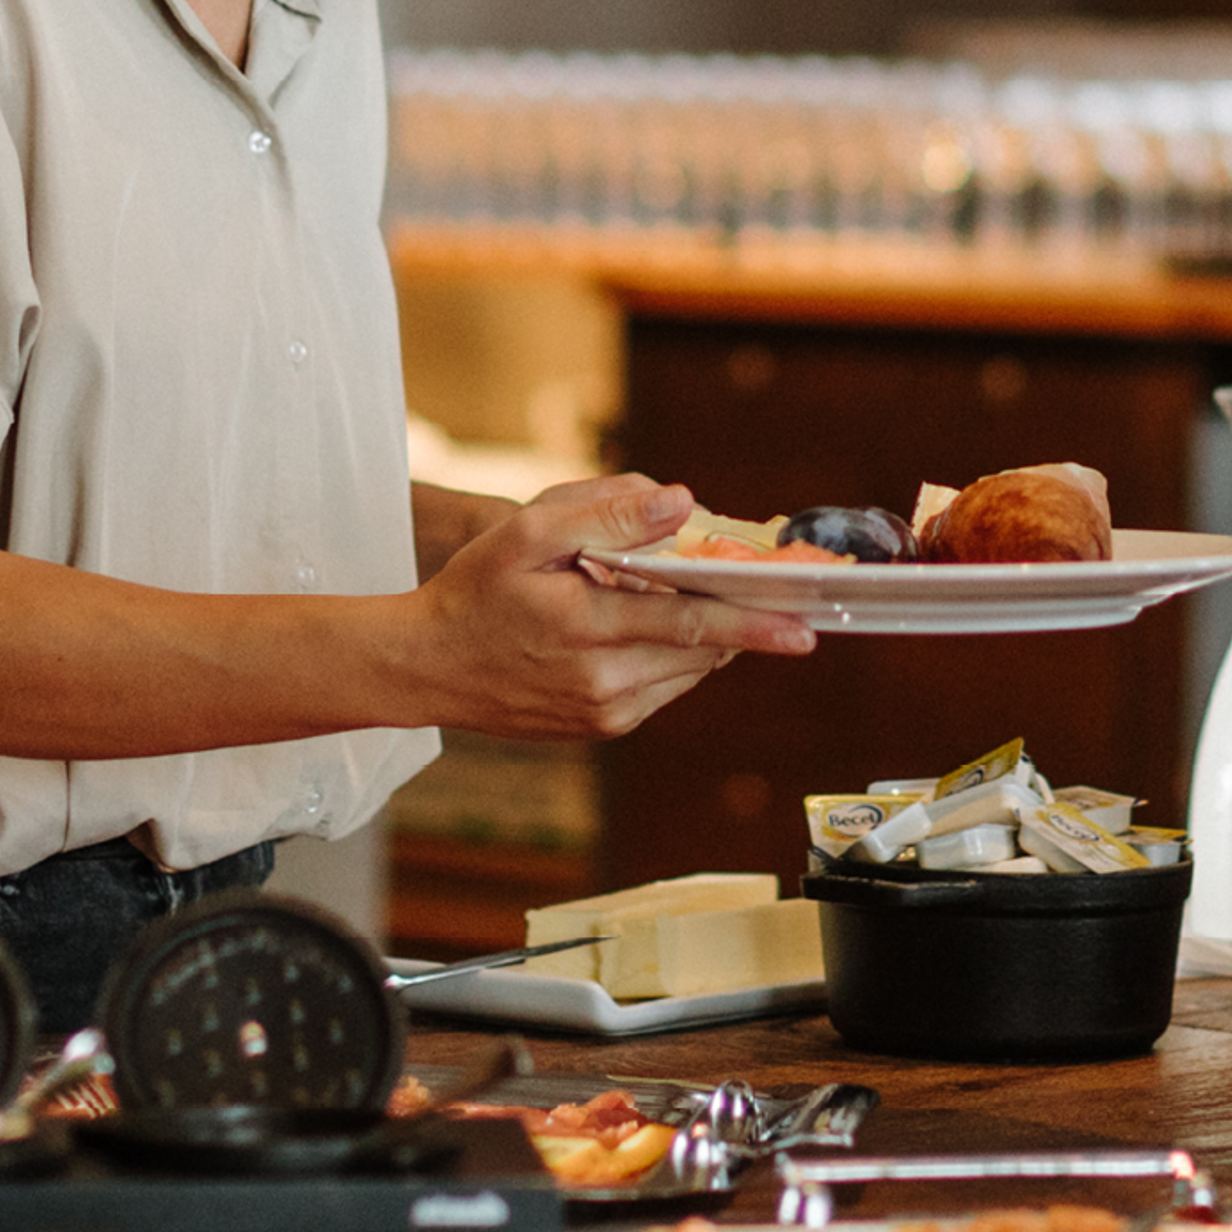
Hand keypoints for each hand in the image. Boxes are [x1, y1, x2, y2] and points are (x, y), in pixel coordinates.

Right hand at [409, 474, 815, 739]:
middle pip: (702, 648)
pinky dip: (673, 652)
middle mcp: (604, 683)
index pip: (693, 624)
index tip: (804, 626)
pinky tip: (644, 623)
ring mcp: (605, 713)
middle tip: (756, 581)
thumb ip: (606, 514)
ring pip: (690, 668)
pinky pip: (665, 685)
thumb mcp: (528, 532)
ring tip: (674, 590)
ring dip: (702, 632)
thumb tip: (682, 504)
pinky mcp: (603, 727)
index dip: (755, 622)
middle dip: (735, 614)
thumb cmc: (475, 592)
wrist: (426, 667)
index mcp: (587, 629)